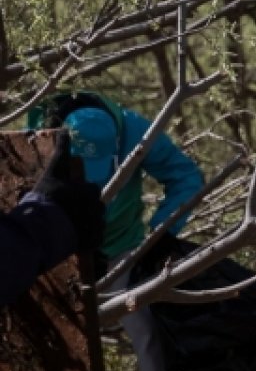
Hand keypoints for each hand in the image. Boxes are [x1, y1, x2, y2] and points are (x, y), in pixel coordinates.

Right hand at [33, 131, 105, 250]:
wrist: (43, 229)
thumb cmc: (45, 199)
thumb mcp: (51, 174)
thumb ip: (61, 153)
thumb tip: (65, 131)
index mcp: (88, 189)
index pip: (91, 189)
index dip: (82, 193)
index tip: (72, 199)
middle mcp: (97, 205)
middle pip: (93, 206)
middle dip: (84, 207)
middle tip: (66, 214)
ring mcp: (97, 222)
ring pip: (95, 220)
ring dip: (86, 222)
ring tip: (67, 228)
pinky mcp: (97, 238)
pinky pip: (95, 237)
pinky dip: (87, 239)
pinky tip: (73, 239)